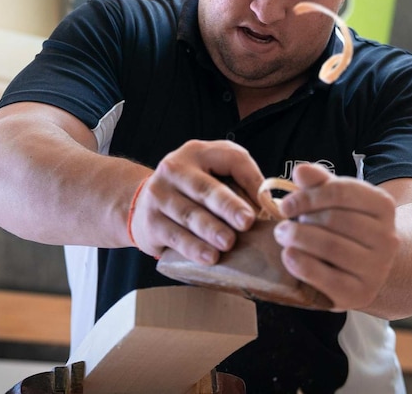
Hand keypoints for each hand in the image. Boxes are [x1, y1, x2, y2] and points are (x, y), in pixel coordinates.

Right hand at [128, 140, 260, 263]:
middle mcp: (174, 169)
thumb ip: (239, 185)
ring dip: (210, 230)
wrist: (141, 205)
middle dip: (228, 206)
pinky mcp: (150, 221)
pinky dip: (193, 248)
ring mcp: (159, 194)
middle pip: (205, 187)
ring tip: (228, 243)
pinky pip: (175, 236)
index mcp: (198, 152)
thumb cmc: (189, 192)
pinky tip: (208, 257)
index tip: (266, 203)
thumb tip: (270, 209)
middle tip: (247, 222)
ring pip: (189, 214)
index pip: (230, 158)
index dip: (251, 178)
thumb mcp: (211, 176)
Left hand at [272, 163, 398, 311]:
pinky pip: (328, 278)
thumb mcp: (335, 201)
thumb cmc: (344, 228)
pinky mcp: (361, 294)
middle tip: (282, 225)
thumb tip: (301, 171)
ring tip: (283, 236)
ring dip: (298, 239)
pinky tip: (288, 255)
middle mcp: (388, 237)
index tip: (285, 205)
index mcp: (383, 206)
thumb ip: (319, 183)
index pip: (341, 191)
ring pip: (331, 246)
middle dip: (301, 220)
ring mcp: (377, 268)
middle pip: (334, 219)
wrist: (366, 269)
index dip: (307, 196)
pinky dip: (302, 265)